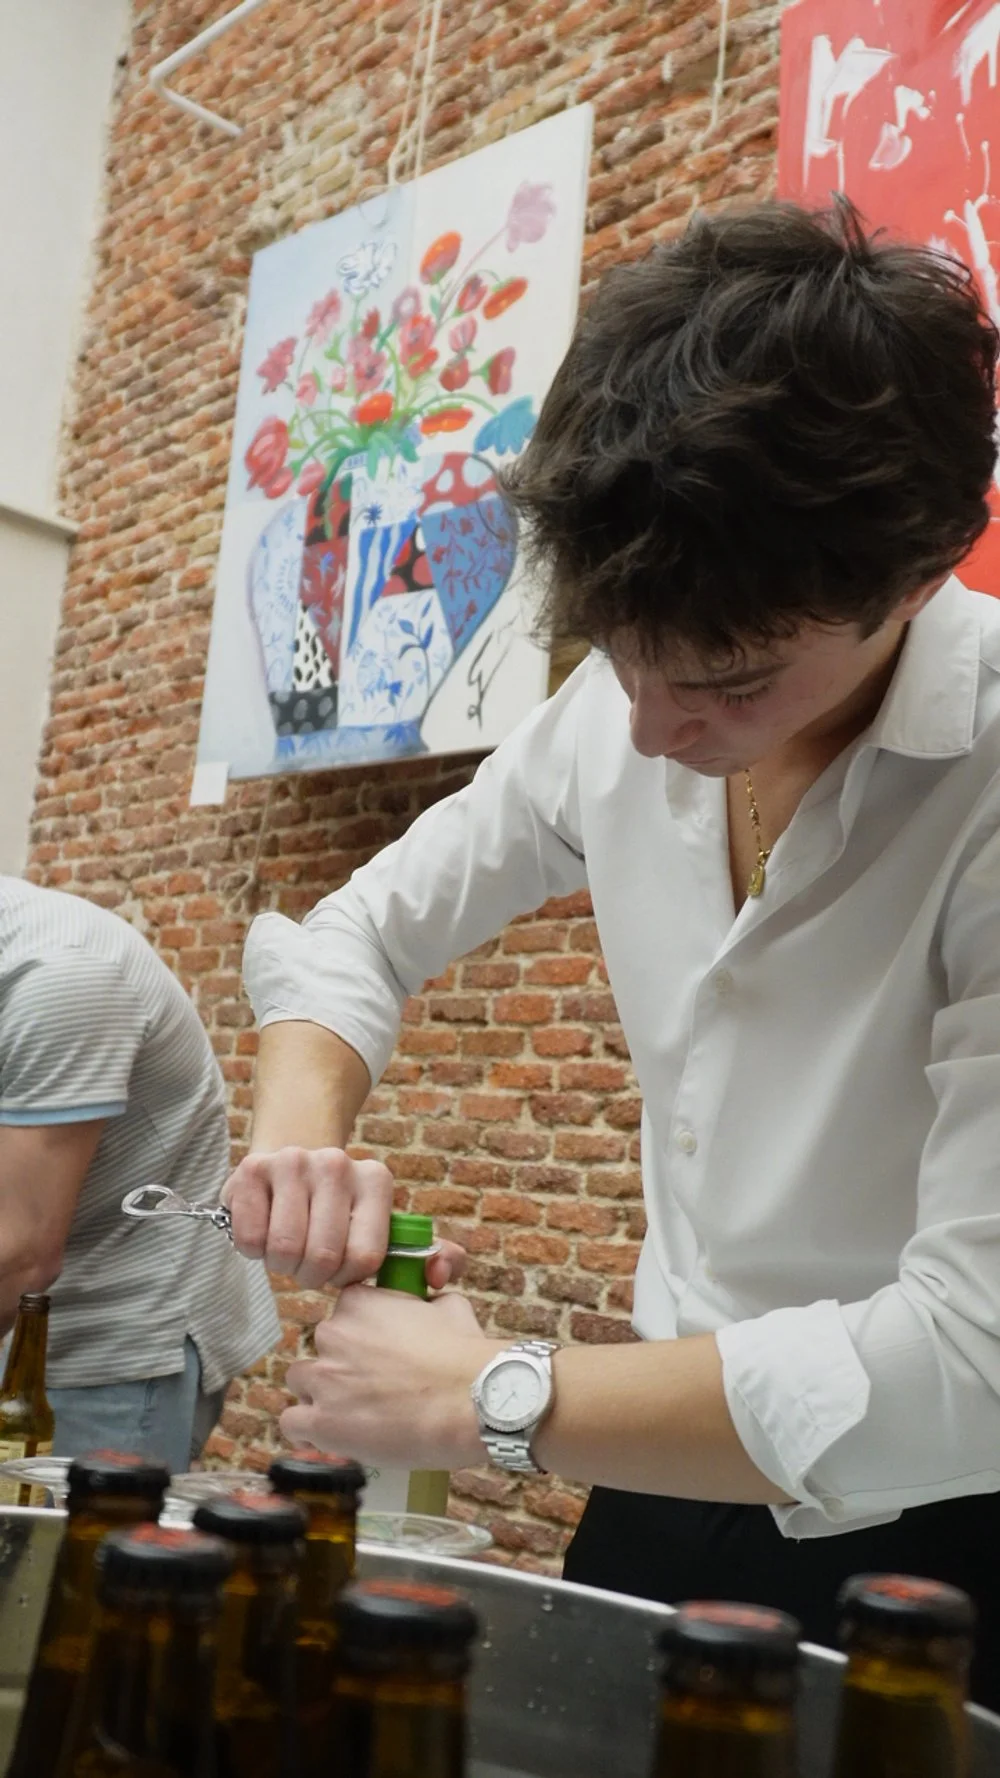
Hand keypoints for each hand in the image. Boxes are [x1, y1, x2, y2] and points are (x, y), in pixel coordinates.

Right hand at [222, 1146, 468, 1290]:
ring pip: (285, 1250)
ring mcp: (292, 1162)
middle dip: (313, 1275)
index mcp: (376, 1180)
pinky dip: (254, 1249)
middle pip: (322, 1257)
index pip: (365, 1257)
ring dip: (283, 1264)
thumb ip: (430, 1255)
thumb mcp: (387, 1228)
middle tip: (310, 1264)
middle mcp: (336, 1164)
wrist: (290, 1163)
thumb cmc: (342, 1212)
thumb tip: (440, 1272)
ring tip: (289, 1248)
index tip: (341, 1269)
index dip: (348, 1279)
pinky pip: (251, 1237)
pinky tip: (264, 1231)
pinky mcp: (252, 1169)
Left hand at [280, 1285, 499, 1468]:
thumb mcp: (449, 1306)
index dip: (360, 1335)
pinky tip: (333, 1435)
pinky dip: (309, 1429)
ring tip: (352, 1413)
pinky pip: (293, 1423)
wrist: (472, 1400)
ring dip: (320, 1394)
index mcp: (359, 1302)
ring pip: (300, 1382)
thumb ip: (424, 1303)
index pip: (343, 1313)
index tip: (377, 1353)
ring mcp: (324, 1378)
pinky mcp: (322, 1422)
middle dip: (341, 1365)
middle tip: (373, 1387)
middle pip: (321, 1348)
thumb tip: (428, 1305)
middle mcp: (333, 1334)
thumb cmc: (464, 1356)